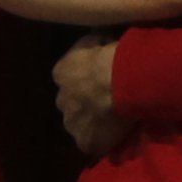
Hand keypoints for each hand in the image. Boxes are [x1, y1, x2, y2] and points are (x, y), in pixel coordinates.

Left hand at [54, 35, 128, 158]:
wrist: (121, 82)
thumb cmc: (111, 56)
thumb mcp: (97, 38)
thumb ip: (92, 44)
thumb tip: (98, 42)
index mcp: (61, 73)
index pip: (68, 78)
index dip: (84, 80)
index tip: (99, 81)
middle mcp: (61, 99)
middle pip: (71, 103)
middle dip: (85, 103)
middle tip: (107, 100)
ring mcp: (71, 123)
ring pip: (79, 124)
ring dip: (91, 122)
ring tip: (113, 120)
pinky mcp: (84, 141)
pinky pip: (91, 143)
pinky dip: (101, 140)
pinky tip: (114, 136)